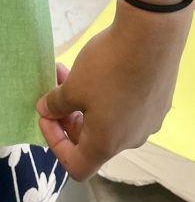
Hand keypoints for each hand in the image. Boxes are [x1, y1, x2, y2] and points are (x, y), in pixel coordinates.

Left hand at [36, 0, 192, 180]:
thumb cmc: (108, 67)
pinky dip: (107, 95)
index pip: (77, 166)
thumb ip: (55, 104)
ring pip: (108, 121)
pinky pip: (126, 107)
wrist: (151, 35)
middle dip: (68, 117)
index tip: (46, 116)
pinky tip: (99, 69)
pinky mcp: (157, 102)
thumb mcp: (73, 87)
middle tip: (55, 90)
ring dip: (85, 102)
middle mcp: (130, 139)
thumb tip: (46, 110)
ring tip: (69, 72)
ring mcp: (147, 121)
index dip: (55, 144)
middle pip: (92, 142)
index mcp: (106, 144)